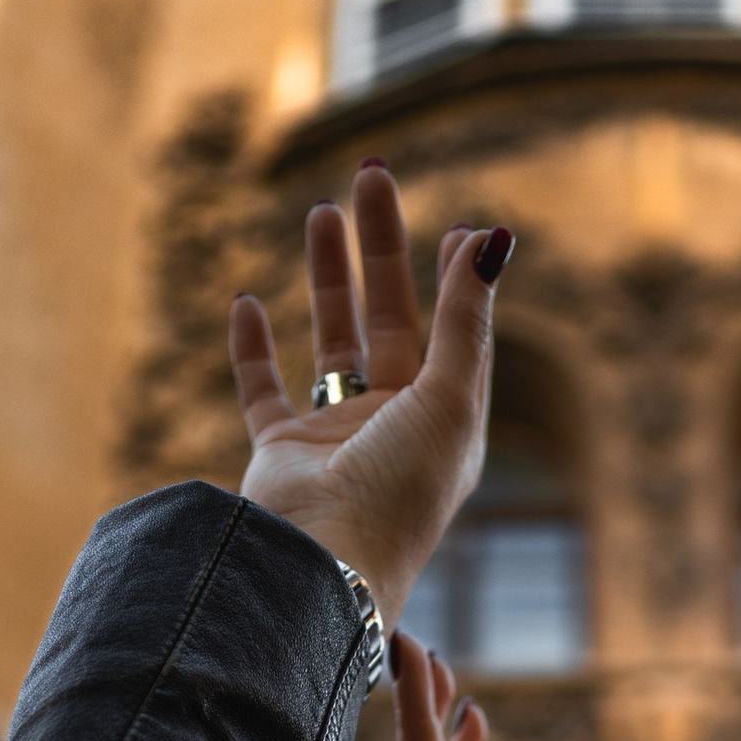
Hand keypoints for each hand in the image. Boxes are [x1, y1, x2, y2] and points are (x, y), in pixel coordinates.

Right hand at [230, 164, 508, 622]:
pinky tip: (248, 302)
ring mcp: (336, 442)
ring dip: (326, 278)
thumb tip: (492, 236)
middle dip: (380, 248)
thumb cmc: (400, 491)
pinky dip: (253, 349)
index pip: (454, 335)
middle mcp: (393, 429)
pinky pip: (264, 391)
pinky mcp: (281, 456)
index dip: (456, 280)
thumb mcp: (451, 397)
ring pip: (331, 342)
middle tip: (371, 176)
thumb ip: (466, 317)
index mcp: (445, 424)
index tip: (456, 226)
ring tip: (320, 212)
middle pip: (389, 318)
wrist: (327, 564)